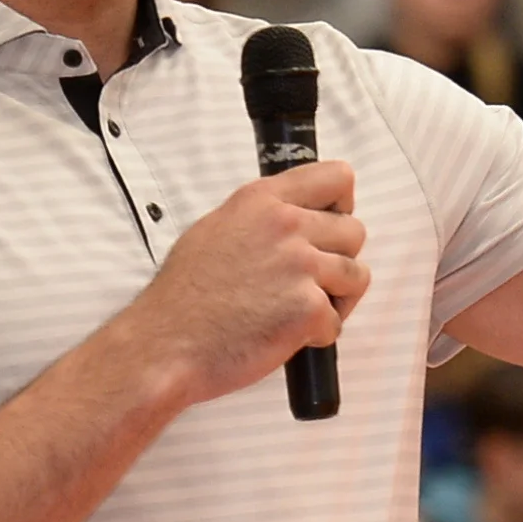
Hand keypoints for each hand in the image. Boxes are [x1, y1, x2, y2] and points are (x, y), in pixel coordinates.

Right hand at [120, 160, 369, 405]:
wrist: (165, 344)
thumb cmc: (184, 297)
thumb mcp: (216, 229)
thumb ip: (262, 217)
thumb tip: (297, 217)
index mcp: (263, 200)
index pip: (337, 177)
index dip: (341, 205)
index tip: (328, 226)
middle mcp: (285, 225)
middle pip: (354, 231)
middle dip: (338, 260)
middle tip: (307, 283)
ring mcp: (299, 266)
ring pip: (357, 276)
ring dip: (335, 299)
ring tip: (297, 311)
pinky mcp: (308, 308)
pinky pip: (337, 321)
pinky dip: (317, 336)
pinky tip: (284, 335)